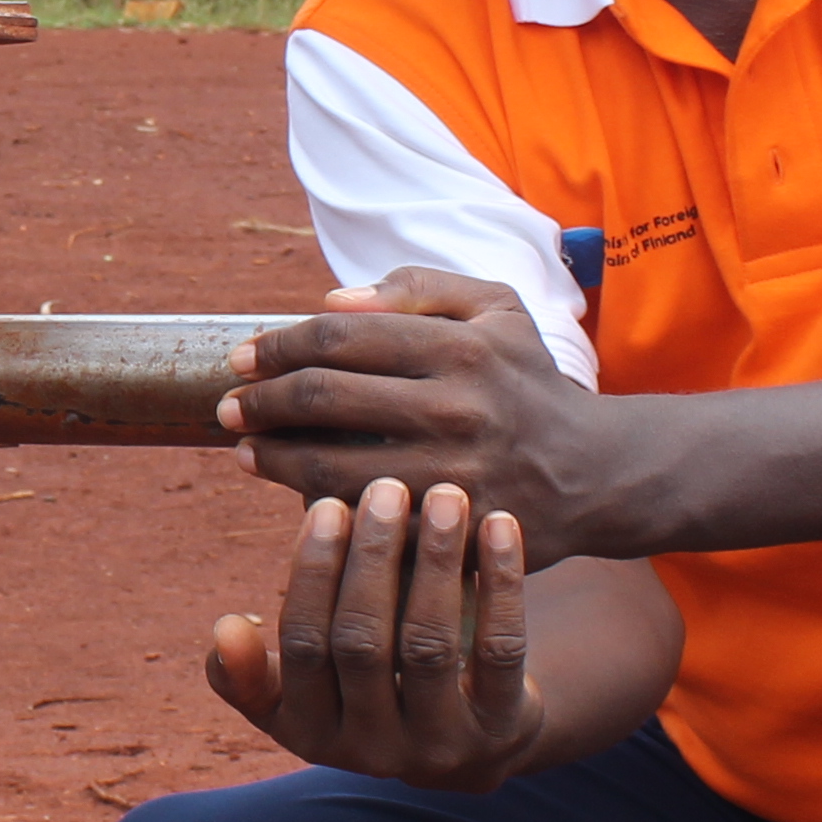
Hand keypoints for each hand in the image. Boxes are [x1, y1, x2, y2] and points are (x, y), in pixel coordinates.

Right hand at [206, 475, 546, 789]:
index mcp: (312, 734)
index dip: (313, 573)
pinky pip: (500, 648)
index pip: (303, 646)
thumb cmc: (366, 693)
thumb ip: (251, 669)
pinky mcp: (502, 726)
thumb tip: (224, 629)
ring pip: (429, 644)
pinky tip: (499, 525)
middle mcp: (375, 751)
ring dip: (435, 562)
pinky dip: (500, 583)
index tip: (328, 504)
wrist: (468, 742)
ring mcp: (442, 744)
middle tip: (386, 487)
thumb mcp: (301, 694)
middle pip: (363, 643)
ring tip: (445, 495)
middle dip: (372, 559)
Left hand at [219, 268, 622, 560]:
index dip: (276, 346)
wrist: (595, 472)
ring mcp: (455, 476)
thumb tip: (331, 300)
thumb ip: (418, 287)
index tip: (242, 358)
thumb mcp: (495, 309)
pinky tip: (294, 492)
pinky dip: (317, 505)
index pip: (339, 337)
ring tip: (244, 451)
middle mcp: (459, 409)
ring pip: (331, 467)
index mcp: (461, 347)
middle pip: (324, 400)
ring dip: (272, 459)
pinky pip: (364, 519)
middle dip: (259, 402)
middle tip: (226, 408)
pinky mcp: (451, 534)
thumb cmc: (527, 381)